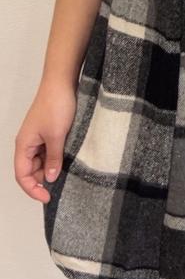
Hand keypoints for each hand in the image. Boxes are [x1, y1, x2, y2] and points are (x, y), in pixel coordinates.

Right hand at [14, 78, 76, 202]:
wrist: (62, 81)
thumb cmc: (56, 105)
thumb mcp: (57, 136)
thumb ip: (53, 158)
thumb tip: (50, 178)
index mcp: (23, 144)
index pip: (22, 175)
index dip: (32, 189)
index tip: (47, 197)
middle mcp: (28, 142)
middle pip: (31, 170)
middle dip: (43, 179)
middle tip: (61, 183)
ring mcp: (38, 136)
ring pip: (41, 160)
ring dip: (51, 167)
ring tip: (66, 171)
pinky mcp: (48, 131)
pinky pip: (48, 150)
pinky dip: (56, 157)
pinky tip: (67, 159)